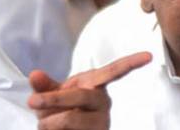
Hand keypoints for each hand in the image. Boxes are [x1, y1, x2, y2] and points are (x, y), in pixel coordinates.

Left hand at [27, 52, 151, 129]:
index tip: (148, 55)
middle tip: (31, 102)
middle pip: (81, 97)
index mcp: (94, 84)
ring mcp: (101, 122)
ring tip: (42, 124)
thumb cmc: (58, 106)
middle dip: (53, 99)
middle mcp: (102, 102)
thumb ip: (42, 84)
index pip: (114, 72)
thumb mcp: (47, 93)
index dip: (130, 64)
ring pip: (73, 120)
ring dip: (50, 122)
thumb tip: (34, 74)